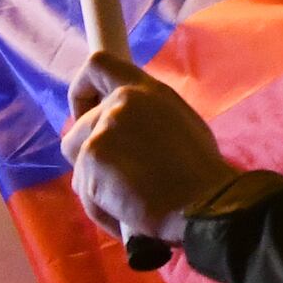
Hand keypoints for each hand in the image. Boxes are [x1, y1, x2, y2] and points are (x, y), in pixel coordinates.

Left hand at [66, 55, 235, 248]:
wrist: (205, 205)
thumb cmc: (203, 173)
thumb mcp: (180, 123)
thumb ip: (146, 116)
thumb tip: (126, 131)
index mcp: (145, 90)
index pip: (99, 65)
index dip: (83, 90)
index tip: (85, 112)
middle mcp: (120, 103)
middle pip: (80, 126)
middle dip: (90, 155)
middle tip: (117, 181)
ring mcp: (102, 131)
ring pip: (77, 160)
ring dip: (94, 183)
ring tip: (127, 202)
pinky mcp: (91, 160)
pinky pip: (84, 190)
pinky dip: (101, 208)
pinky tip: (128, 216)